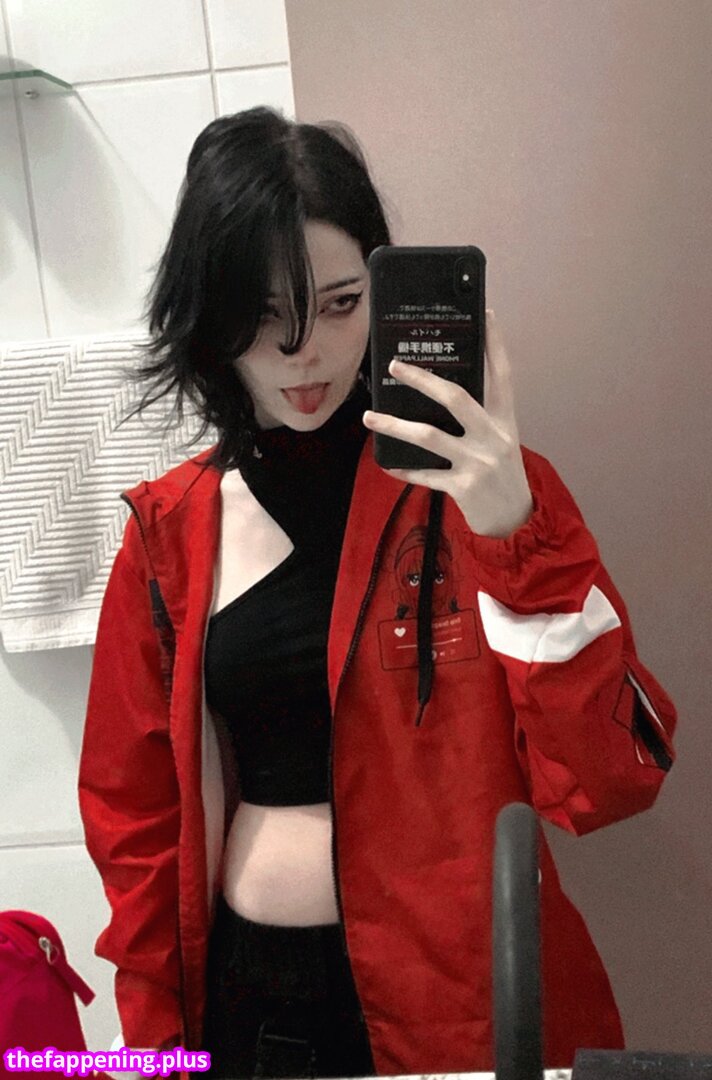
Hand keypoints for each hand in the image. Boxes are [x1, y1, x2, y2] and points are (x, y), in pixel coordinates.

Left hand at [362, 309, 533, 538]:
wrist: (517, 519)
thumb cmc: (502, 473)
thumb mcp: (500, 439)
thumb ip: (479, 417)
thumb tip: (439, 392)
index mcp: (505, 419)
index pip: (502, 374)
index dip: (495, 344)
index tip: (486, 315)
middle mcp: (493, 436)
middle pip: (455, 398)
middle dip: (423, 380)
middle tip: (396, 365)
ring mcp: (478, 462)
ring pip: (429, 436)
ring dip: (394, 426)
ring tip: (369, 418)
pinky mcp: (464, 487)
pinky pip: (425, 474)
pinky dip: (404, 469)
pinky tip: (387, 463)